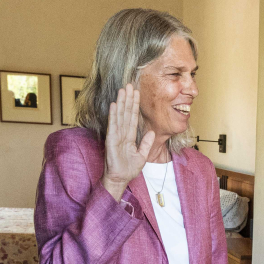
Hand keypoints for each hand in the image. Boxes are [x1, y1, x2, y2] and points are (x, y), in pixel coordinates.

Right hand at [102, 82, 155, 201]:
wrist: (120, 179)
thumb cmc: (129, 169)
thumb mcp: (142, 155)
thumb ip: (147, 143)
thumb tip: (152, 132)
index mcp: (129, 137)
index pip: (133, 117)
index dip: (135, 105)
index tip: (137, 93)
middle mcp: (122, 133)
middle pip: (126, 113)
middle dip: (128, 99)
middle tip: (130, 85)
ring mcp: (116, 136)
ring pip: (120, 116)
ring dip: (121, 103)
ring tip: (123, 90)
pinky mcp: (111, 140)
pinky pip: (113, 126)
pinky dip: (113, 115)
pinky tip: (114, 105)